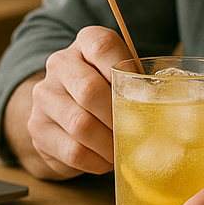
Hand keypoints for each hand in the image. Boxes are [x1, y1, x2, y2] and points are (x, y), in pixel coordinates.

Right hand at [23, 26, 129, 179]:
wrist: (62, 111)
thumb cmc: (105, 91)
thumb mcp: (120, 75)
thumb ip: (138, 80)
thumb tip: (165, 100)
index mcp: (84, 43)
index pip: (102, 47)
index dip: (124, 70)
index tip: (141, 91)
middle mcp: (59, 64)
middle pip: (89, 89)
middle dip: (119, 115)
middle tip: (137, 130)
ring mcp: (45, 96)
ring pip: (81, 124)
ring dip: (109, 143)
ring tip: (124, 147)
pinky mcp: (38, 129)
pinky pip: (73, 151)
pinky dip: (97, 160)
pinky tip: (106, 158)